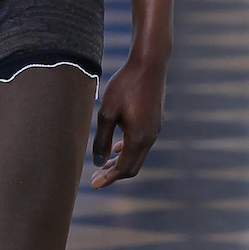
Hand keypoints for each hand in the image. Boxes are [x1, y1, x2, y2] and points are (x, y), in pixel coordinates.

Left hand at [91, 52, 166, 188]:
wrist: (149, 64)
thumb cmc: (125, 85)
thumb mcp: (107, 113)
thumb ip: (102, 139)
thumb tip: (98, 162)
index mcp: (138, 138)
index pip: (123, 169)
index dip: (108, 178)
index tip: (93, 185)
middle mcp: (150, 137)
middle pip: (132, 166)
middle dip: (113, 174)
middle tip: (95, 178)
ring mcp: (155, 130)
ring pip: (137, 155)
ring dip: (120, 162)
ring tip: (103, 164)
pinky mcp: (155, 121)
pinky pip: (142, 143)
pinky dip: (128, 150)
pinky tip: (117, 147)